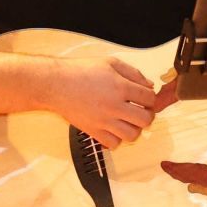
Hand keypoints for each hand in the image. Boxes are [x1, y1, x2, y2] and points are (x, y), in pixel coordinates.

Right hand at [55, 58, 173, 148]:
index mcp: (121, 86)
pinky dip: (117, 139)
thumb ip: (133, 73)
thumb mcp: (110, 63)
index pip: (149, 98)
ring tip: (128, 121)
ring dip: (134, 129)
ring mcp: (104, 120)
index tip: (145, 98)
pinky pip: (114, 144)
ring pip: (132, 135)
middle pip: (145, 120)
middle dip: (147, 115)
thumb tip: (149, 86)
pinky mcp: (93, 131)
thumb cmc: (81, 71)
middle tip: (140, 111)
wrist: (56, 84)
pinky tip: (113, 129)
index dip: (150, 98)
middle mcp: (115, 105)